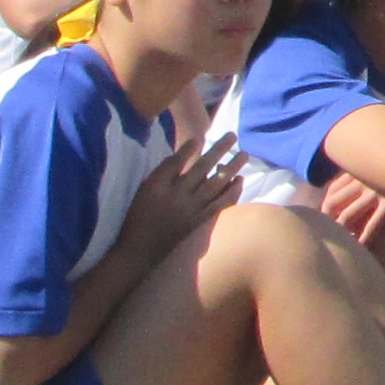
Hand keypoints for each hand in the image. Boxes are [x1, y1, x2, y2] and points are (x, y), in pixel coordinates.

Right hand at [118, 129, 242, 261]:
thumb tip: (186, 153)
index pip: (176, 161)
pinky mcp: (199, 221)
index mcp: (158, 185)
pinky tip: (240, 180)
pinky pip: (220, 204)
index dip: (189, 148)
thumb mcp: (144, 189)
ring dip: (232, 168)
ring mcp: (191, 209)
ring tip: (244, 154)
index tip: (199, 137)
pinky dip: (232, 191)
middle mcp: (177, 195)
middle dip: (218, 150)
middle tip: (233, 135)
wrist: (141, 249)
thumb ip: (163, 171)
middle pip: (201, 168)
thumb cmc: (140, 215)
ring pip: (215, 184)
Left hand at [317, 172, 384, 243]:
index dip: (326, 205)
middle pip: (334, 203)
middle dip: (329, 220)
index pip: (333, 189)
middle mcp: (363, 179)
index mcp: (360, 168)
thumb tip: (355, 186)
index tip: (327, 216)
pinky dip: (364, 238)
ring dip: (342, 231)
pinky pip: (373, 224)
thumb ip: (370, 170)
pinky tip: (362, 249)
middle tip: (330, 233)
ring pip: (349, 215)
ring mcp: (376, 191)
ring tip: (342, 243)